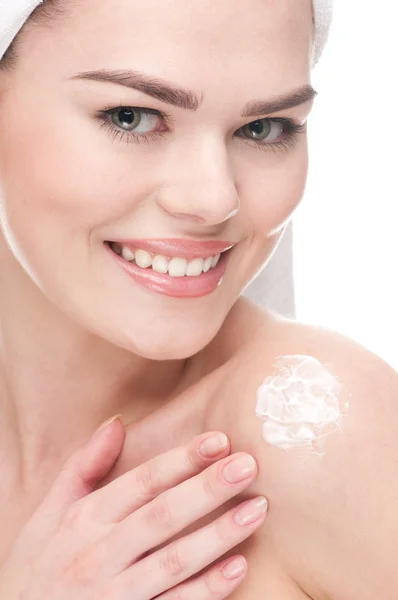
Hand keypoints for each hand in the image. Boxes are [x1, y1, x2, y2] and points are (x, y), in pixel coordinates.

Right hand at [0, 417, 266, 598]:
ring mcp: (116, 594)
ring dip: (218, 535)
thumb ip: (82, 467)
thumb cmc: (38, 565)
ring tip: (256, 509)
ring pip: (175, 560)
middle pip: (162, 516)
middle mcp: (100, 554)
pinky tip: (239, 567)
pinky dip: (207, 589)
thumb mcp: (49, 514)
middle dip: (206, 489)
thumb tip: (116, 423)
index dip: (181, 460)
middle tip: (247, 465)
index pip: (141, 483)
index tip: (218, 440)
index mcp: (84, 520)